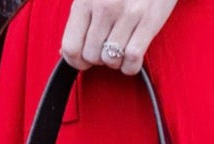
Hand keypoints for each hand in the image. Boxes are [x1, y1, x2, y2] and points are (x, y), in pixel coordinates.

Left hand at [61, 0, 179, 75]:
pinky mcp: (148, 21)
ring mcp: (127, 15)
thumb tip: (66, 51)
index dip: (75, 61)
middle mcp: (104, 7)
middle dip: (98, 59)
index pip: (71, 46)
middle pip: (92, 56)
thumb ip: (79, 17)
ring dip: (115, 62)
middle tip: (105, 49)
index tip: (82, 61)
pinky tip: (132, 58)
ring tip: (120, 50)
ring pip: (111, 60)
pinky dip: (131, 66)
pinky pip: (133, 60)